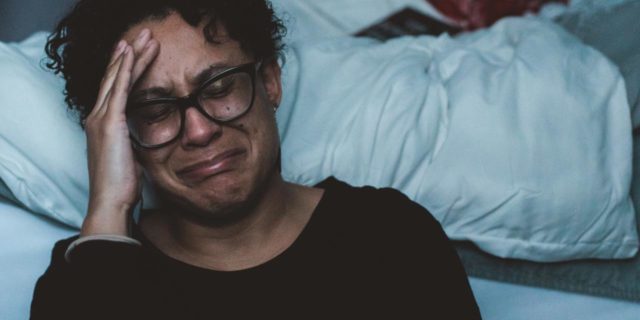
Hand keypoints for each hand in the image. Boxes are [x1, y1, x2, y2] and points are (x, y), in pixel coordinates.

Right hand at [81, 29, 158, 236]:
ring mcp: (101, 119)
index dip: (125, 69)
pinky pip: (119, 89)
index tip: (137, 53)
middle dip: (129, 55)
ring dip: (131, 56)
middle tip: (142, 36)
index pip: (114, 89)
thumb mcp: (130, 157)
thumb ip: (133, 141)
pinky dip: (126, 69)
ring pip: (117, 78)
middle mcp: (97, 117)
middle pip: (114, 78)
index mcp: (103, 125)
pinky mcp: (109, 123)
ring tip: (144, 37)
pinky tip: (132, 53)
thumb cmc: (122, 185)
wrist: (111, 202)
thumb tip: (143, 135)